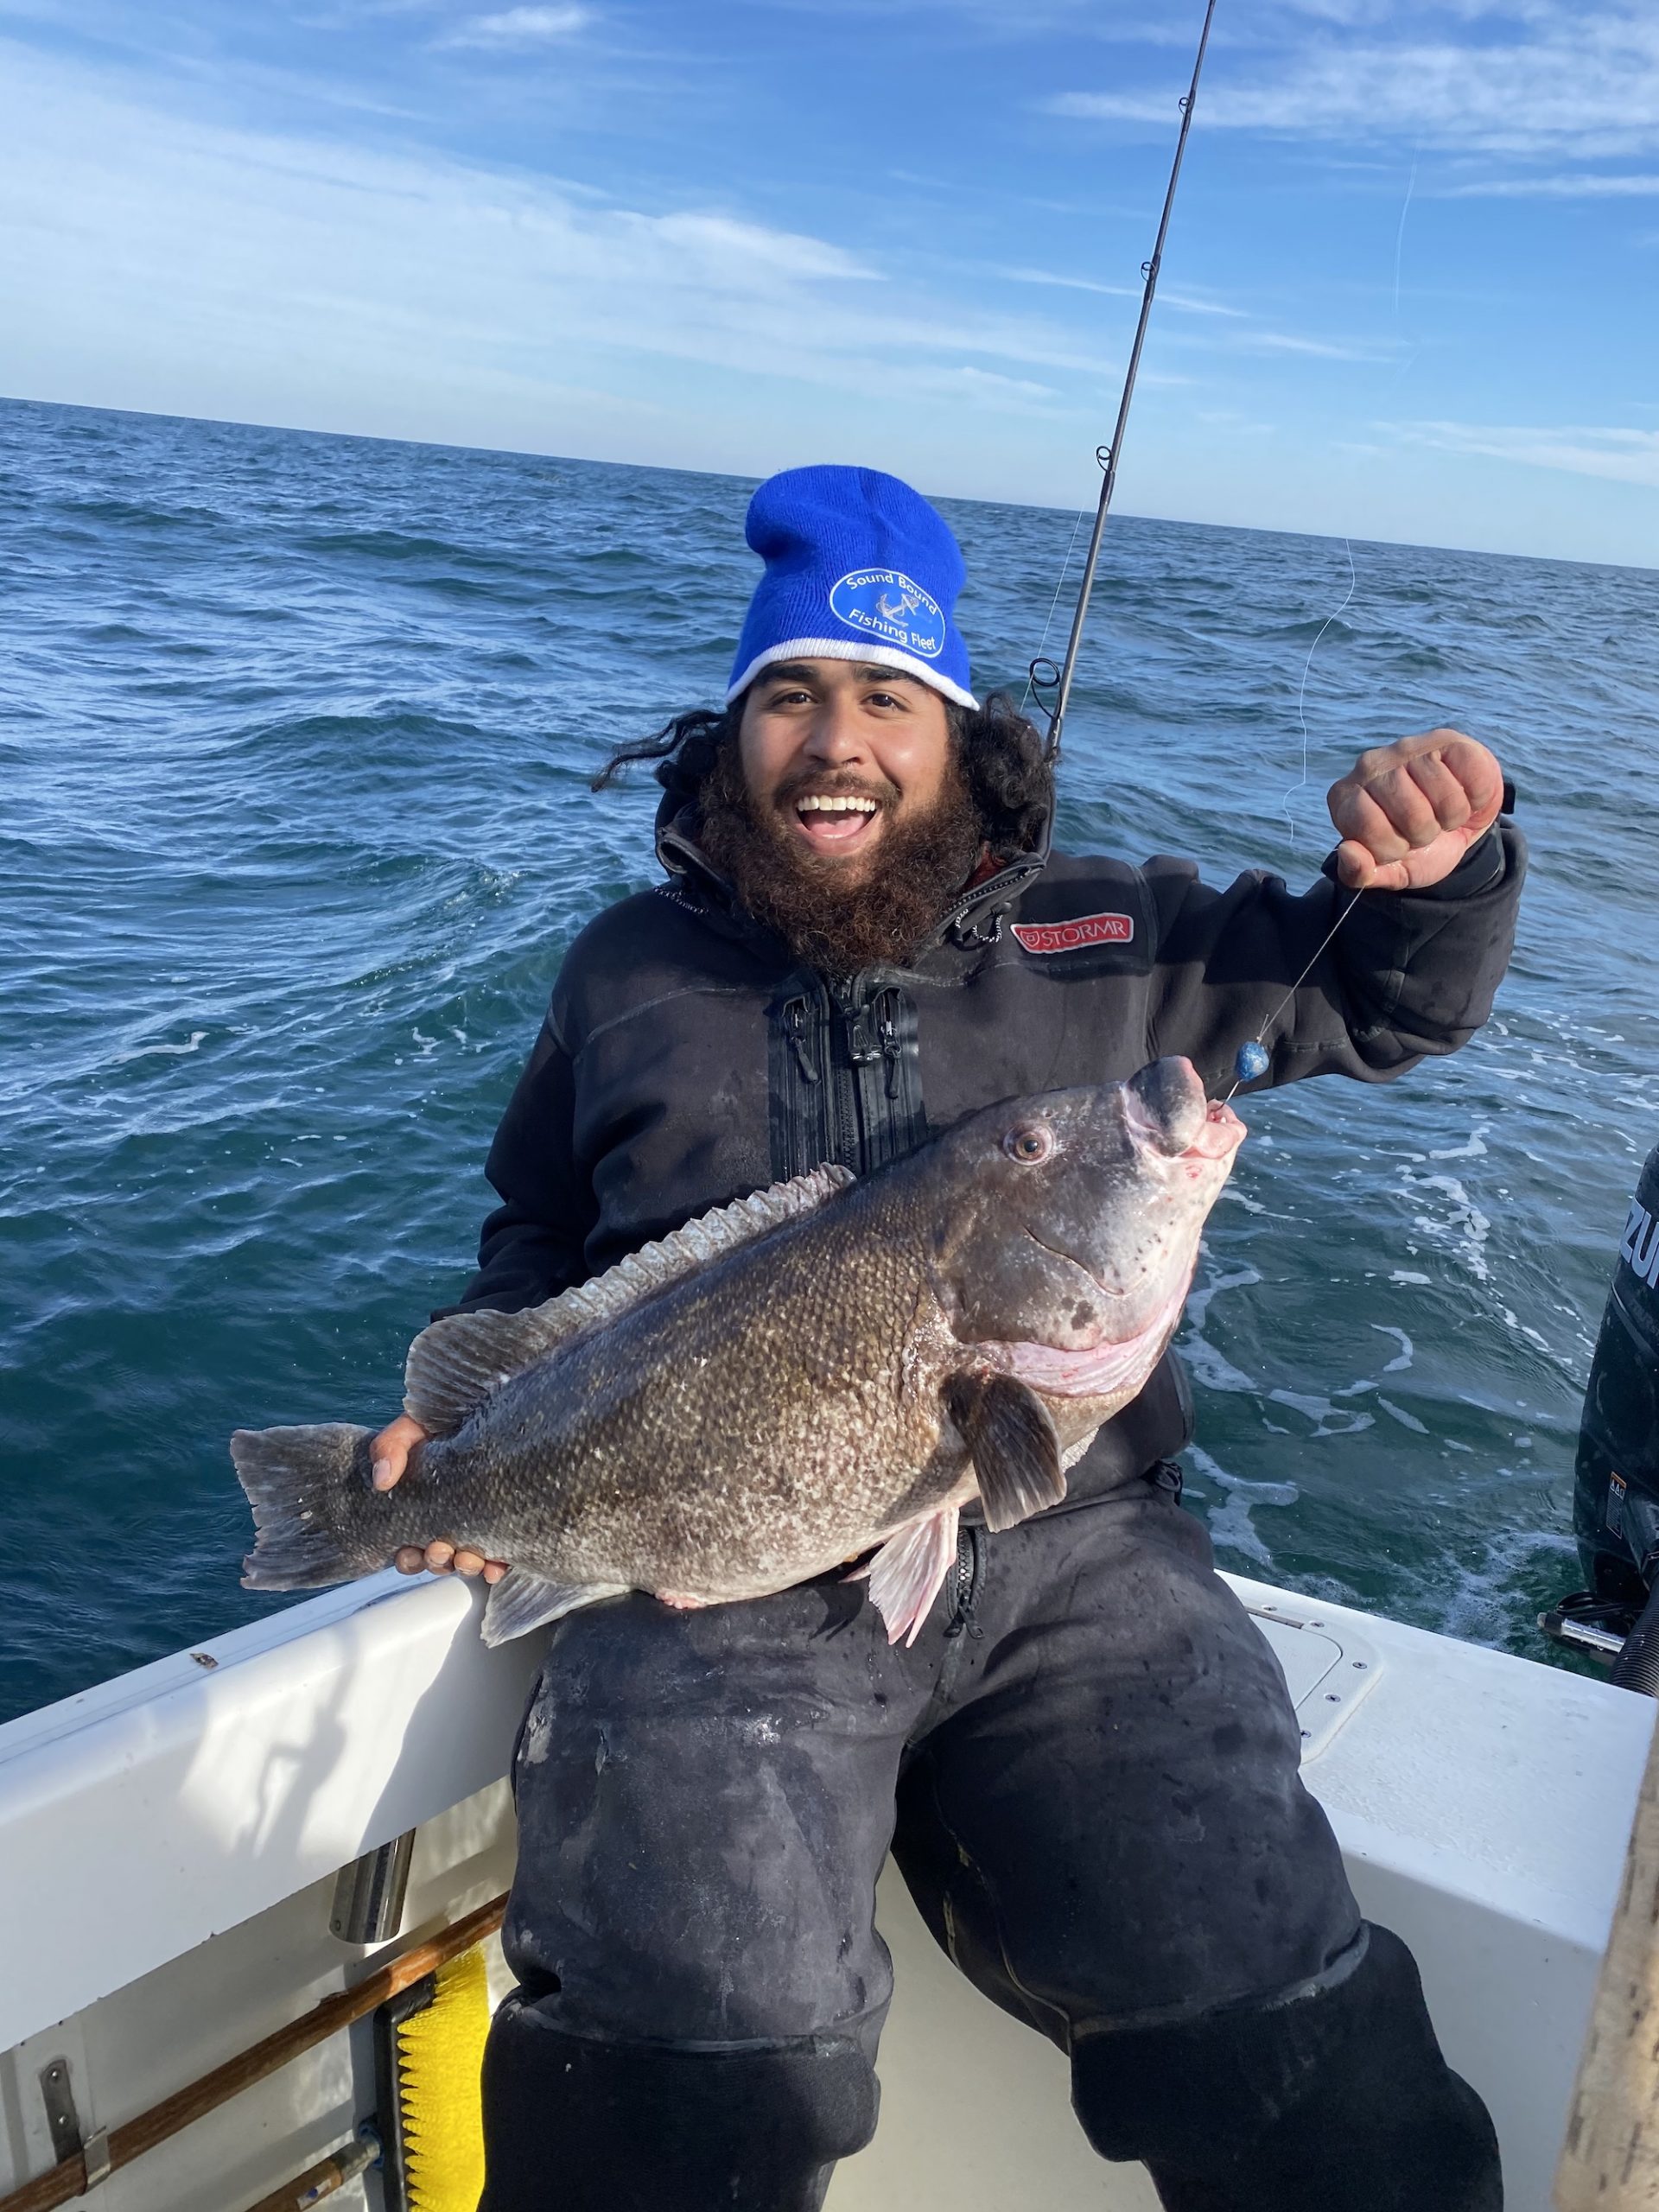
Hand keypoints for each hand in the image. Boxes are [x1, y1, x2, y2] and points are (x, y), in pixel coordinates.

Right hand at [369, 1414, 508, 1583]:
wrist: (498, 1398)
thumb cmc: (448, 1417)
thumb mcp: (413, 1426)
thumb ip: (390, 1446)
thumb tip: (381, 1480)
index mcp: (424, 1503)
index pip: (409, 1544)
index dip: (408, 1557)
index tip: (410, 1550)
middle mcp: (452, 1517)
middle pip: (438, 1557)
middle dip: (436, 1562)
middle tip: (440, 1550)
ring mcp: (482, 1521)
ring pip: (468, 1561)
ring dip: (464, 1566)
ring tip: (468, 1558)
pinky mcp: (511, 1522)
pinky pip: (504, 1555)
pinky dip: (497, 1567)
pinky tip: (496, 1566)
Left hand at [1326, 729, 1503, 891]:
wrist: (1456, 824)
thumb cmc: (1415, 846)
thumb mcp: (1387, 869)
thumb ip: (1359, 873)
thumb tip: (1347, 851)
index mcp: (1345, 798)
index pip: (1369, 828)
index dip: (1392, 847)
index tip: (1397, 844)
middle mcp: (1370, 765)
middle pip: (1412, 815)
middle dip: (1425, 833)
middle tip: (1423, 827)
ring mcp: (1408, 747)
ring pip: (1445, 799)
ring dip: (1451, 817)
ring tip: (1441, 811)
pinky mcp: (1447, 740)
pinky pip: (1472, 779)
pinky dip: (1475, 798)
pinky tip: (1462, 792)